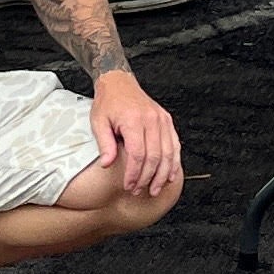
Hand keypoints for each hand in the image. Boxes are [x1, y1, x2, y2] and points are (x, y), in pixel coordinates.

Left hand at [87, 69, 181, 200]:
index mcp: (134, 120)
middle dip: (147, 178)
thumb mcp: (98, 122)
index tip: (128, 186)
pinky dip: (174, 162)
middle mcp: (152, 119)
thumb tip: (107, 164)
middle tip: (138, 191)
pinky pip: (174, 145)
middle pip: (154, 156)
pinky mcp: (167, 120)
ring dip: (162, 174)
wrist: (119, 82)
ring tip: (154, 189)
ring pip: (168, 153)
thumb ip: (105, 144)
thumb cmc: (108, 103)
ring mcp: (162, 119)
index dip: (134, 173)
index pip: (137, 154)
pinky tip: (169, 176)